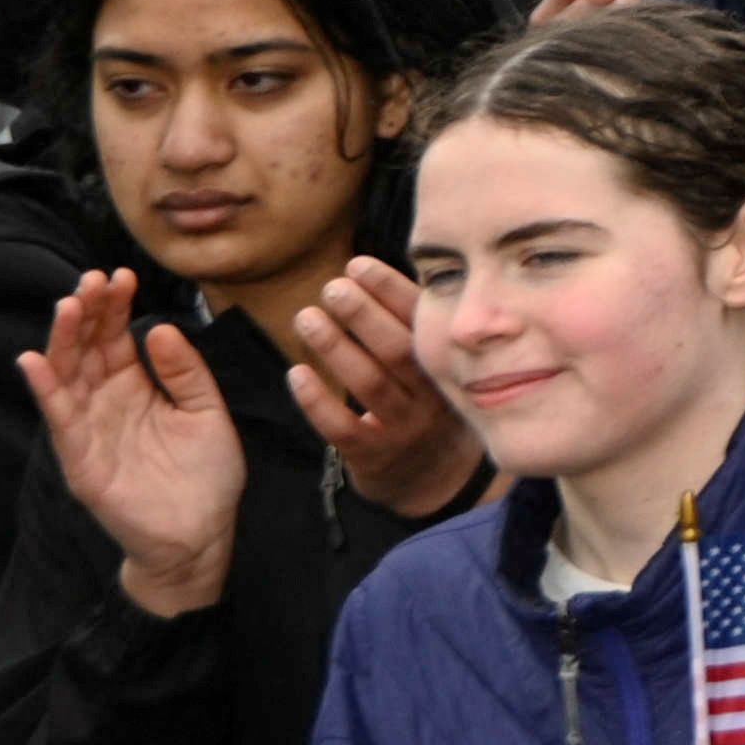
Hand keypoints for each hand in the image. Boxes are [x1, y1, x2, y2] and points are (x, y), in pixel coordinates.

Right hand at [25, 274, 244, 615]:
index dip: (116, 308)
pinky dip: (47, 390)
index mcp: (137, 389)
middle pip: (88, 351)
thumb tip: (160, 328)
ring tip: (68, 305)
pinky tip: (36, 361)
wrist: (201, 535)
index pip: (117, 340)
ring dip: (64, 341)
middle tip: (93, 279)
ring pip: (68, 377)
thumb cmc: (205, 475)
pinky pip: (61, 420)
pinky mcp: (82, 461)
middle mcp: (107, 405)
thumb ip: (186, 372)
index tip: (122, 275)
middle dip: (88, 314)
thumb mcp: (206, 410)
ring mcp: (91, 431)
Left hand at [284, 255, 482, 517]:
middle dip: (363, 313)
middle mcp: (433, 396)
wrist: (435, 480)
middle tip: (331, 288)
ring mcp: (405, 428)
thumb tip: (369, 275)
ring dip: (336, 347)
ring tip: (306, 316)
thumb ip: (412, 330)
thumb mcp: (435, 369)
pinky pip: (343, 427)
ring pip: (370, 383)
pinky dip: (318, 400)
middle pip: (397, 349)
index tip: (358, 265)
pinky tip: (296, 374)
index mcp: (448, 365)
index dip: (390, 289)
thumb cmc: (426, 406)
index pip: (422, 320)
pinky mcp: (374, 455)